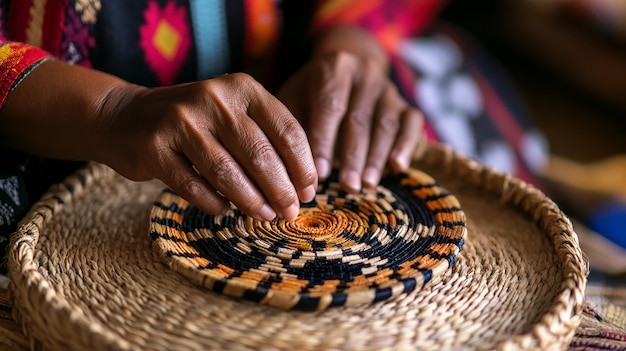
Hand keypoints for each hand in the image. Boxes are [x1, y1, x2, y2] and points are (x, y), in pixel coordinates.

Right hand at [96, 73, 317, 220]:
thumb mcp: (233, 114)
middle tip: (289, 212)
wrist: (125, 116)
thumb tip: (301, 186)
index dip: (302, 167)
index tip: (308, 192)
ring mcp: (181, 121)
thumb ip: (265, 139)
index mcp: (242, 88)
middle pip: (261, 155)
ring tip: (265, 216)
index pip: (286, 130)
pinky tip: (224, 210)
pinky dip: (214, 204)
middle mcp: (214, 98)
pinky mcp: (154, 148)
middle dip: (281, 191)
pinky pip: (193, 186)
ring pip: (228, 173)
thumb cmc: (195, 122)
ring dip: (251, 202)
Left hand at [277, 25, 423, 191]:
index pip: (330, 106)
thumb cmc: (311, 93)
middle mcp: (365, 73)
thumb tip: (293, 169)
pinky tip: (398, 166)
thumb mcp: (295, 99)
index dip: (325, 140)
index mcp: (334, 68)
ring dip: (377, 157)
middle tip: (348, 187)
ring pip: (386, 124)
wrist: (345, 69)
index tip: (320, 173)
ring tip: (368, 184)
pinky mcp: (405, 102)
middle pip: (360, 119)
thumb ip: (294, 127)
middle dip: (353, 156)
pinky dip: (406, 145)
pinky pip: (412, 123)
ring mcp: (388, 88)